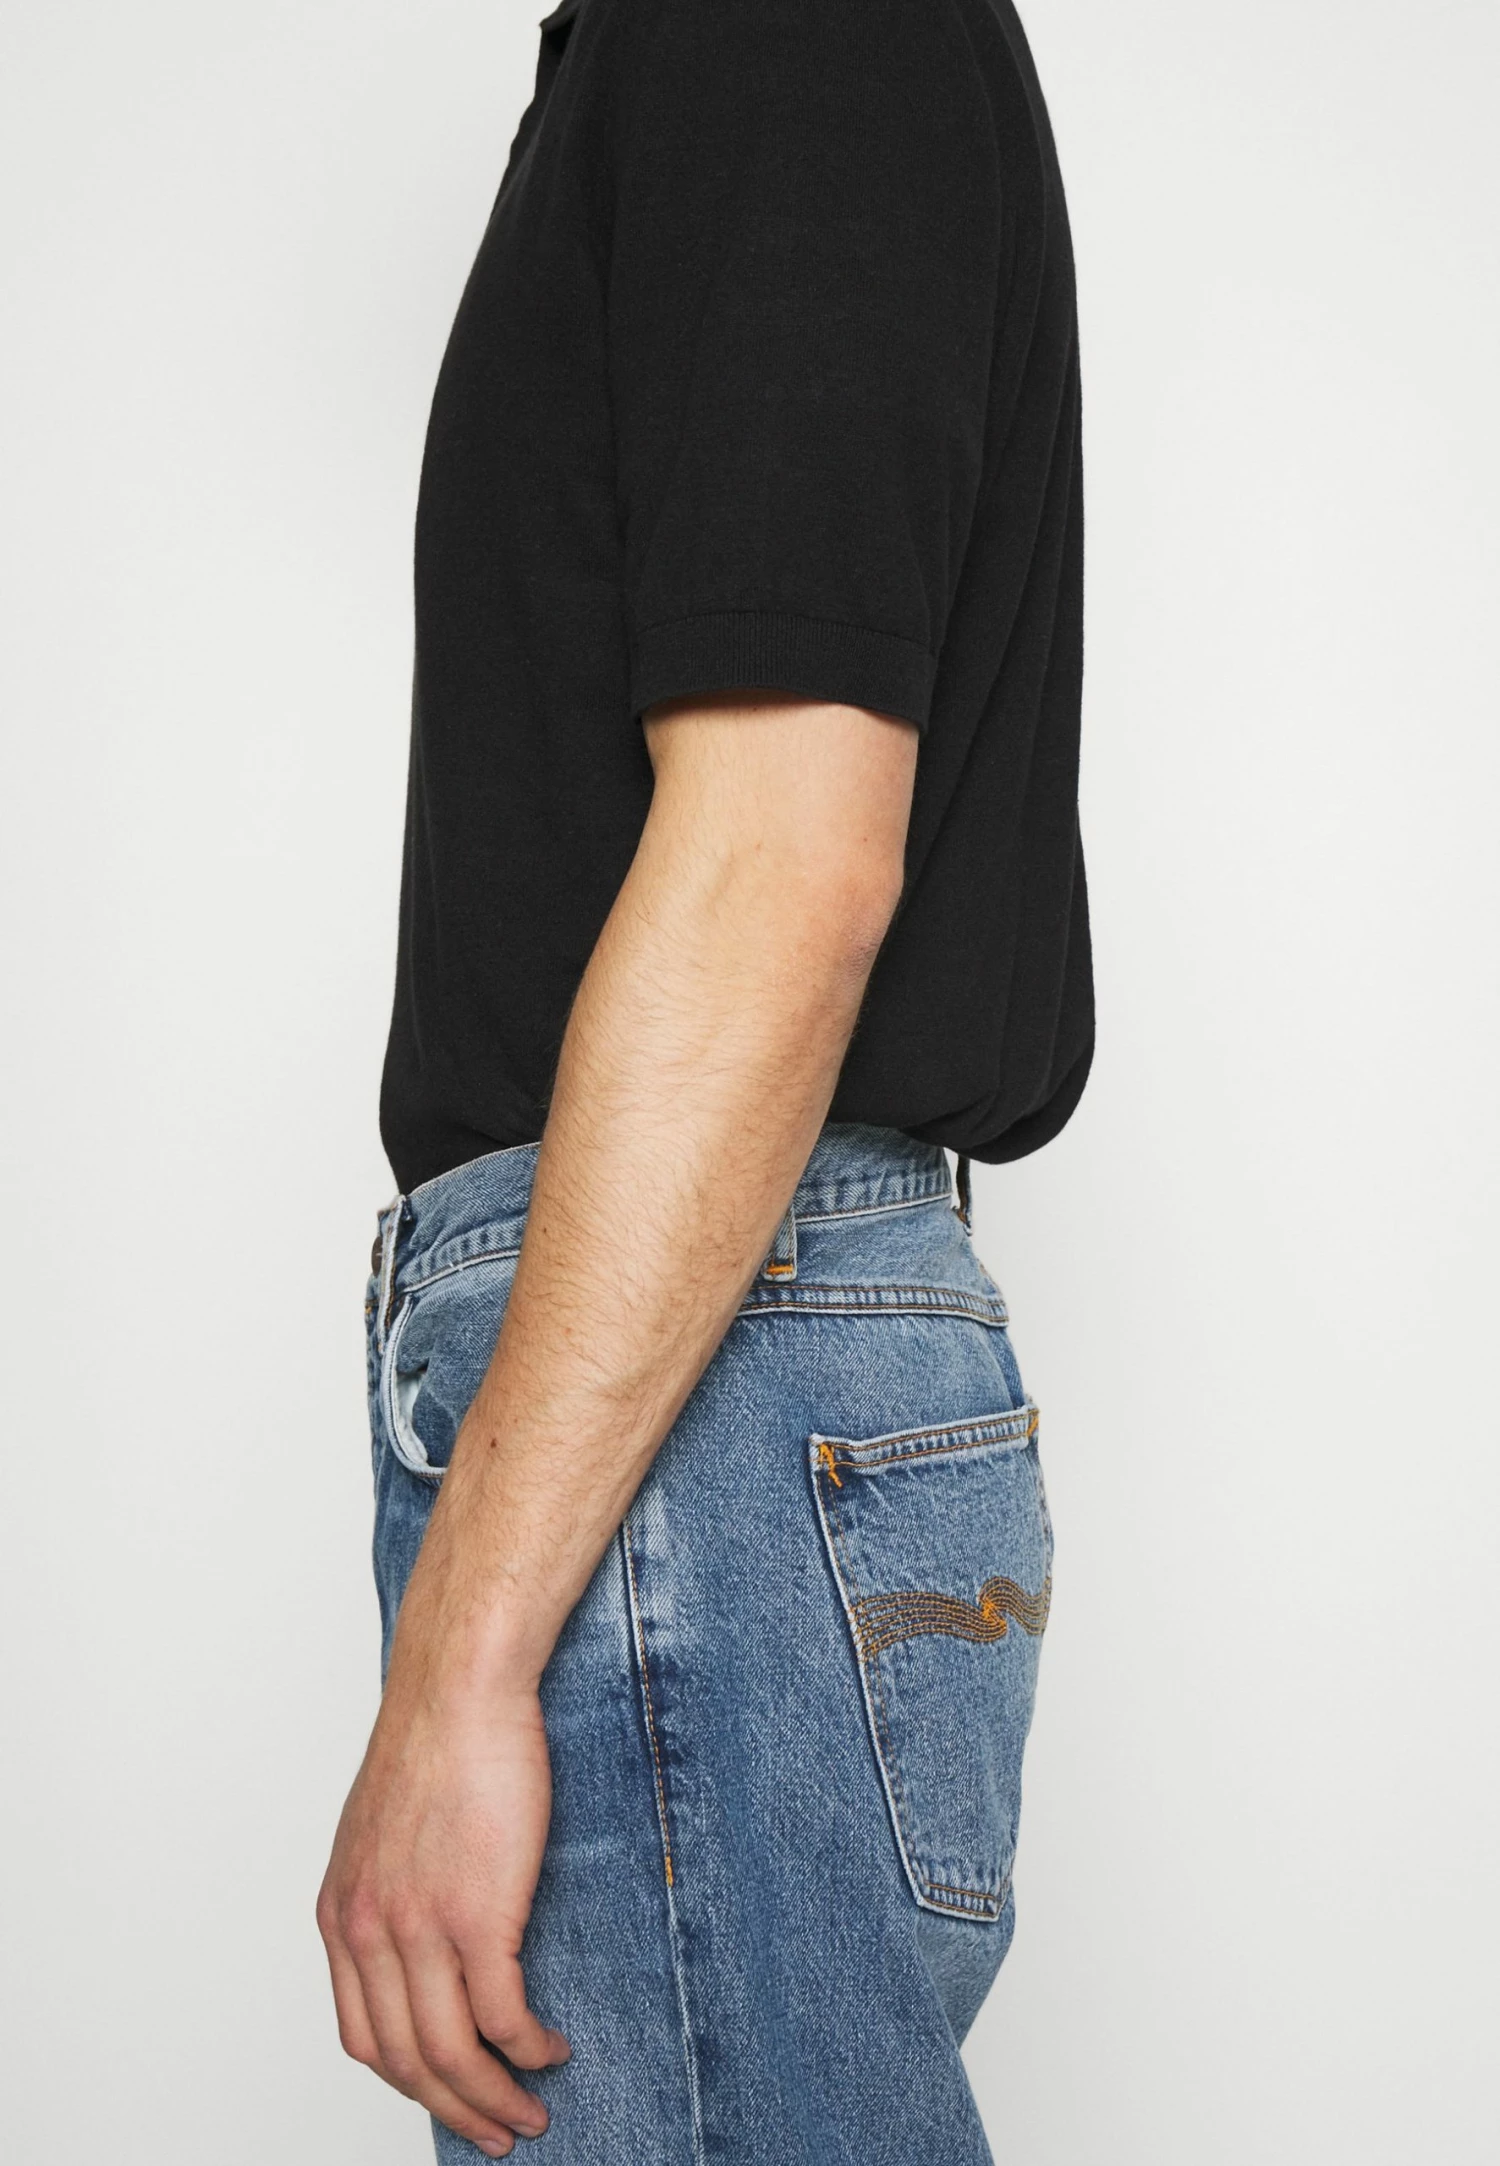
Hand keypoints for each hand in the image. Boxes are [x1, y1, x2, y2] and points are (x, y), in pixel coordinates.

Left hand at [316, 1665, 569, 2156]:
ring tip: (531, 2112)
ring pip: (451, 2053)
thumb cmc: (438, 1738)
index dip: (408, 2082)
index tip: (447, 2097)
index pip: (362, 2036)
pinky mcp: (476, 1912)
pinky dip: (527, 2049)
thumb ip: (391, 1890)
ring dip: (495, 2097)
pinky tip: (550, 2049)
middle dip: (454, 2110)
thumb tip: (427, 1937)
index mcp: (340, 1914)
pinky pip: (501, 2016)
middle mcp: (368, 1930)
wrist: (460, 1684)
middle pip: (404, 2062)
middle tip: (497, 2132)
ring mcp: (418, 1926)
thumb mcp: (383, 1828)